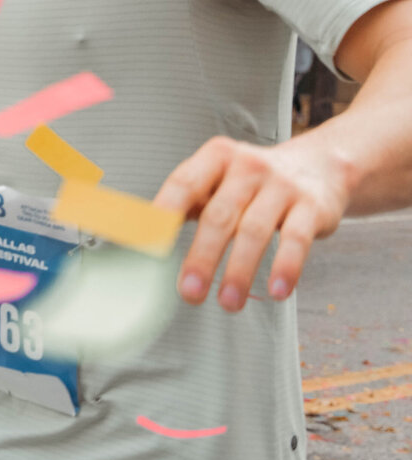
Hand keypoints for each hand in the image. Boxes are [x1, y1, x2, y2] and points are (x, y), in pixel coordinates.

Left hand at [153, 134, 353, 310]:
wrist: (319, 166)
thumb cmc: (253, 182)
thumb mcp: (218, 180)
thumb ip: (185, 204)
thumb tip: (141, 237)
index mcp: (216, 157)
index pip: (184, 184)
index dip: (164, 213)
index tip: (149, 245)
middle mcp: (247, 167)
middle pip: (218, 215)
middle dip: (202, 257)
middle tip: (189, 292)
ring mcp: (281, 185)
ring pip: (255, 230)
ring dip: (239, 271)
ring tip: (228, 302)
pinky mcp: (311, 206)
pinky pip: (296, 239)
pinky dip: (286, 267)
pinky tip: (276, 290)